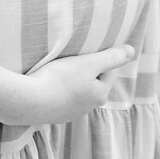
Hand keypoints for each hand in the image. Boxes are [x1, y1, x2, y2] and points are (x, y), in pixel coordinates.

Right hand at [0, 45, 134, 125]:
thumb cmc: (60, 79)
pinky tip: (47, 77)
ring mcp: (69, 112)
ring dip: (71, 76)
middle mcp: (87, 107)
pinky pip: (60, 94)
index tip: (90, 45)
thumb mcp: (88, 63)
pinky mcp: (53, 113)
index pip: (108, 70)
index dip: (101, 54)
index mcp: (99, 95)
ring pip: (76, 87)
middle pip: (92, 79)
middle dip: (85, 66)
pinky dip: (57, 85)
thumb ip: (111, 57)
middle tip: (74, 52)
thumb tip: (132, 51)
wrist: (27, 101)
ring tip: (59, 64)